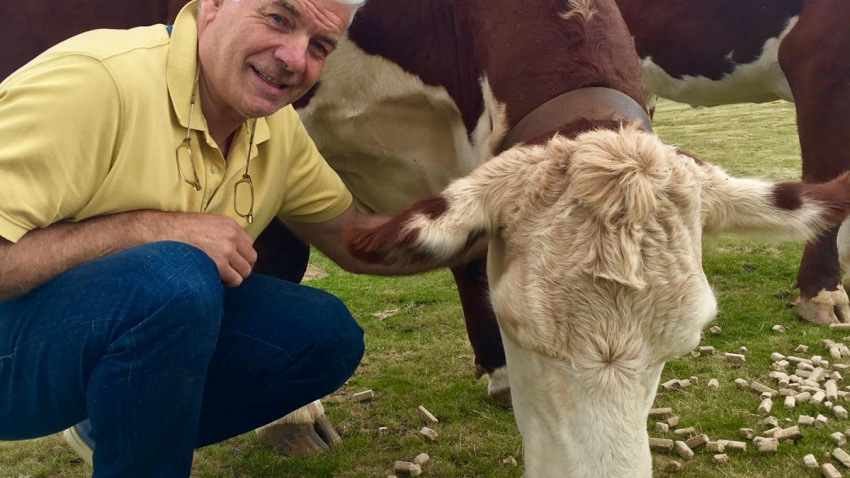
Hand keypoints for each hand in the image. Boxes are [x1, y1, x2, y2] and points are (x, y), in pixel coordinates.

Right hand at [138, 211, 256, 286]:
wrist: (162, 233)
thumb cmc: (180, 230)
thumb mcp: (207, 223)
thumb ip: (222, 233)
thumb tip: (231, 250)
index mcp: (230, 224)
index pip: (249, 244)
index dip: (241, 254)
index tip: (232, 261)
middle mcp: (232, 236)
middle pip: (251, 258)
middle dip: (242, 267)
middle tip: (230, 272)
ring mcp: (227, 250)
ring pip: (245, 271)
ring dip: (236, 276)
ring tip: (222, 277)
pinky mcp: (220, 264)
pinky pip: (235, 280)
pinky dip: (228, 283)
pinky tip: (217, 280)